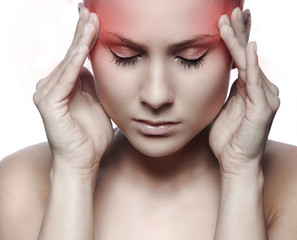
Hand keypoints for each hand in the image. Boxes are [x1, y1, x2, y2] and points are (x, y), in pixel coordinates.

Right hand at [33, 5, 112, 174]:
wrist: (84, 161)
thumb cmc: (91, 136)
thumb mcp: (97, 103)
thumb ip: (92, 85)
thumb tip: (91, 67)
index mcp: (66, 85)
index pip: (76, 56)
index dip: (85, 37)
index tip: (95, 18)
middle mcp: (53, 85)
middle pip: (71, 53)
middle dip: (82, 31)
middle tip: (90, 8)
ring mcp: (48, 93)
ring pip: (68, 61)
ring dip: (81, 39)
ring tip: (91, 18)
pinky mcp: (49, 103)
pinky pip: (66, 77)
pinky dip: (76, 59)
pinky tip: (85, 43)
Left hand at [209, 8, 279, 176]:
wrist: (234, 163)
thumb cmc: (227, 138)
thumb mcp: (223, 108)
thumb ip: (225, 90)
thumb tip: (220, 73)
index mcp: (249, 89)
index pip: (243, 58)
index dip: (237, 38)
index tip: (229, 19)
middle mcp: (261, 89)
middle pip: (249, 56)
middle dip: (240, 31)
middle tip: (233, 9)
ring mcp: (264, 98)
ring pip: (250, 64)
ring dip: (239, 41)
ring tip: (231, 19)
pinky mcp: (263, 109)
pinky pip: (255, 83)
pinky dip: (250, 64)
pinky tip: (247, 47)